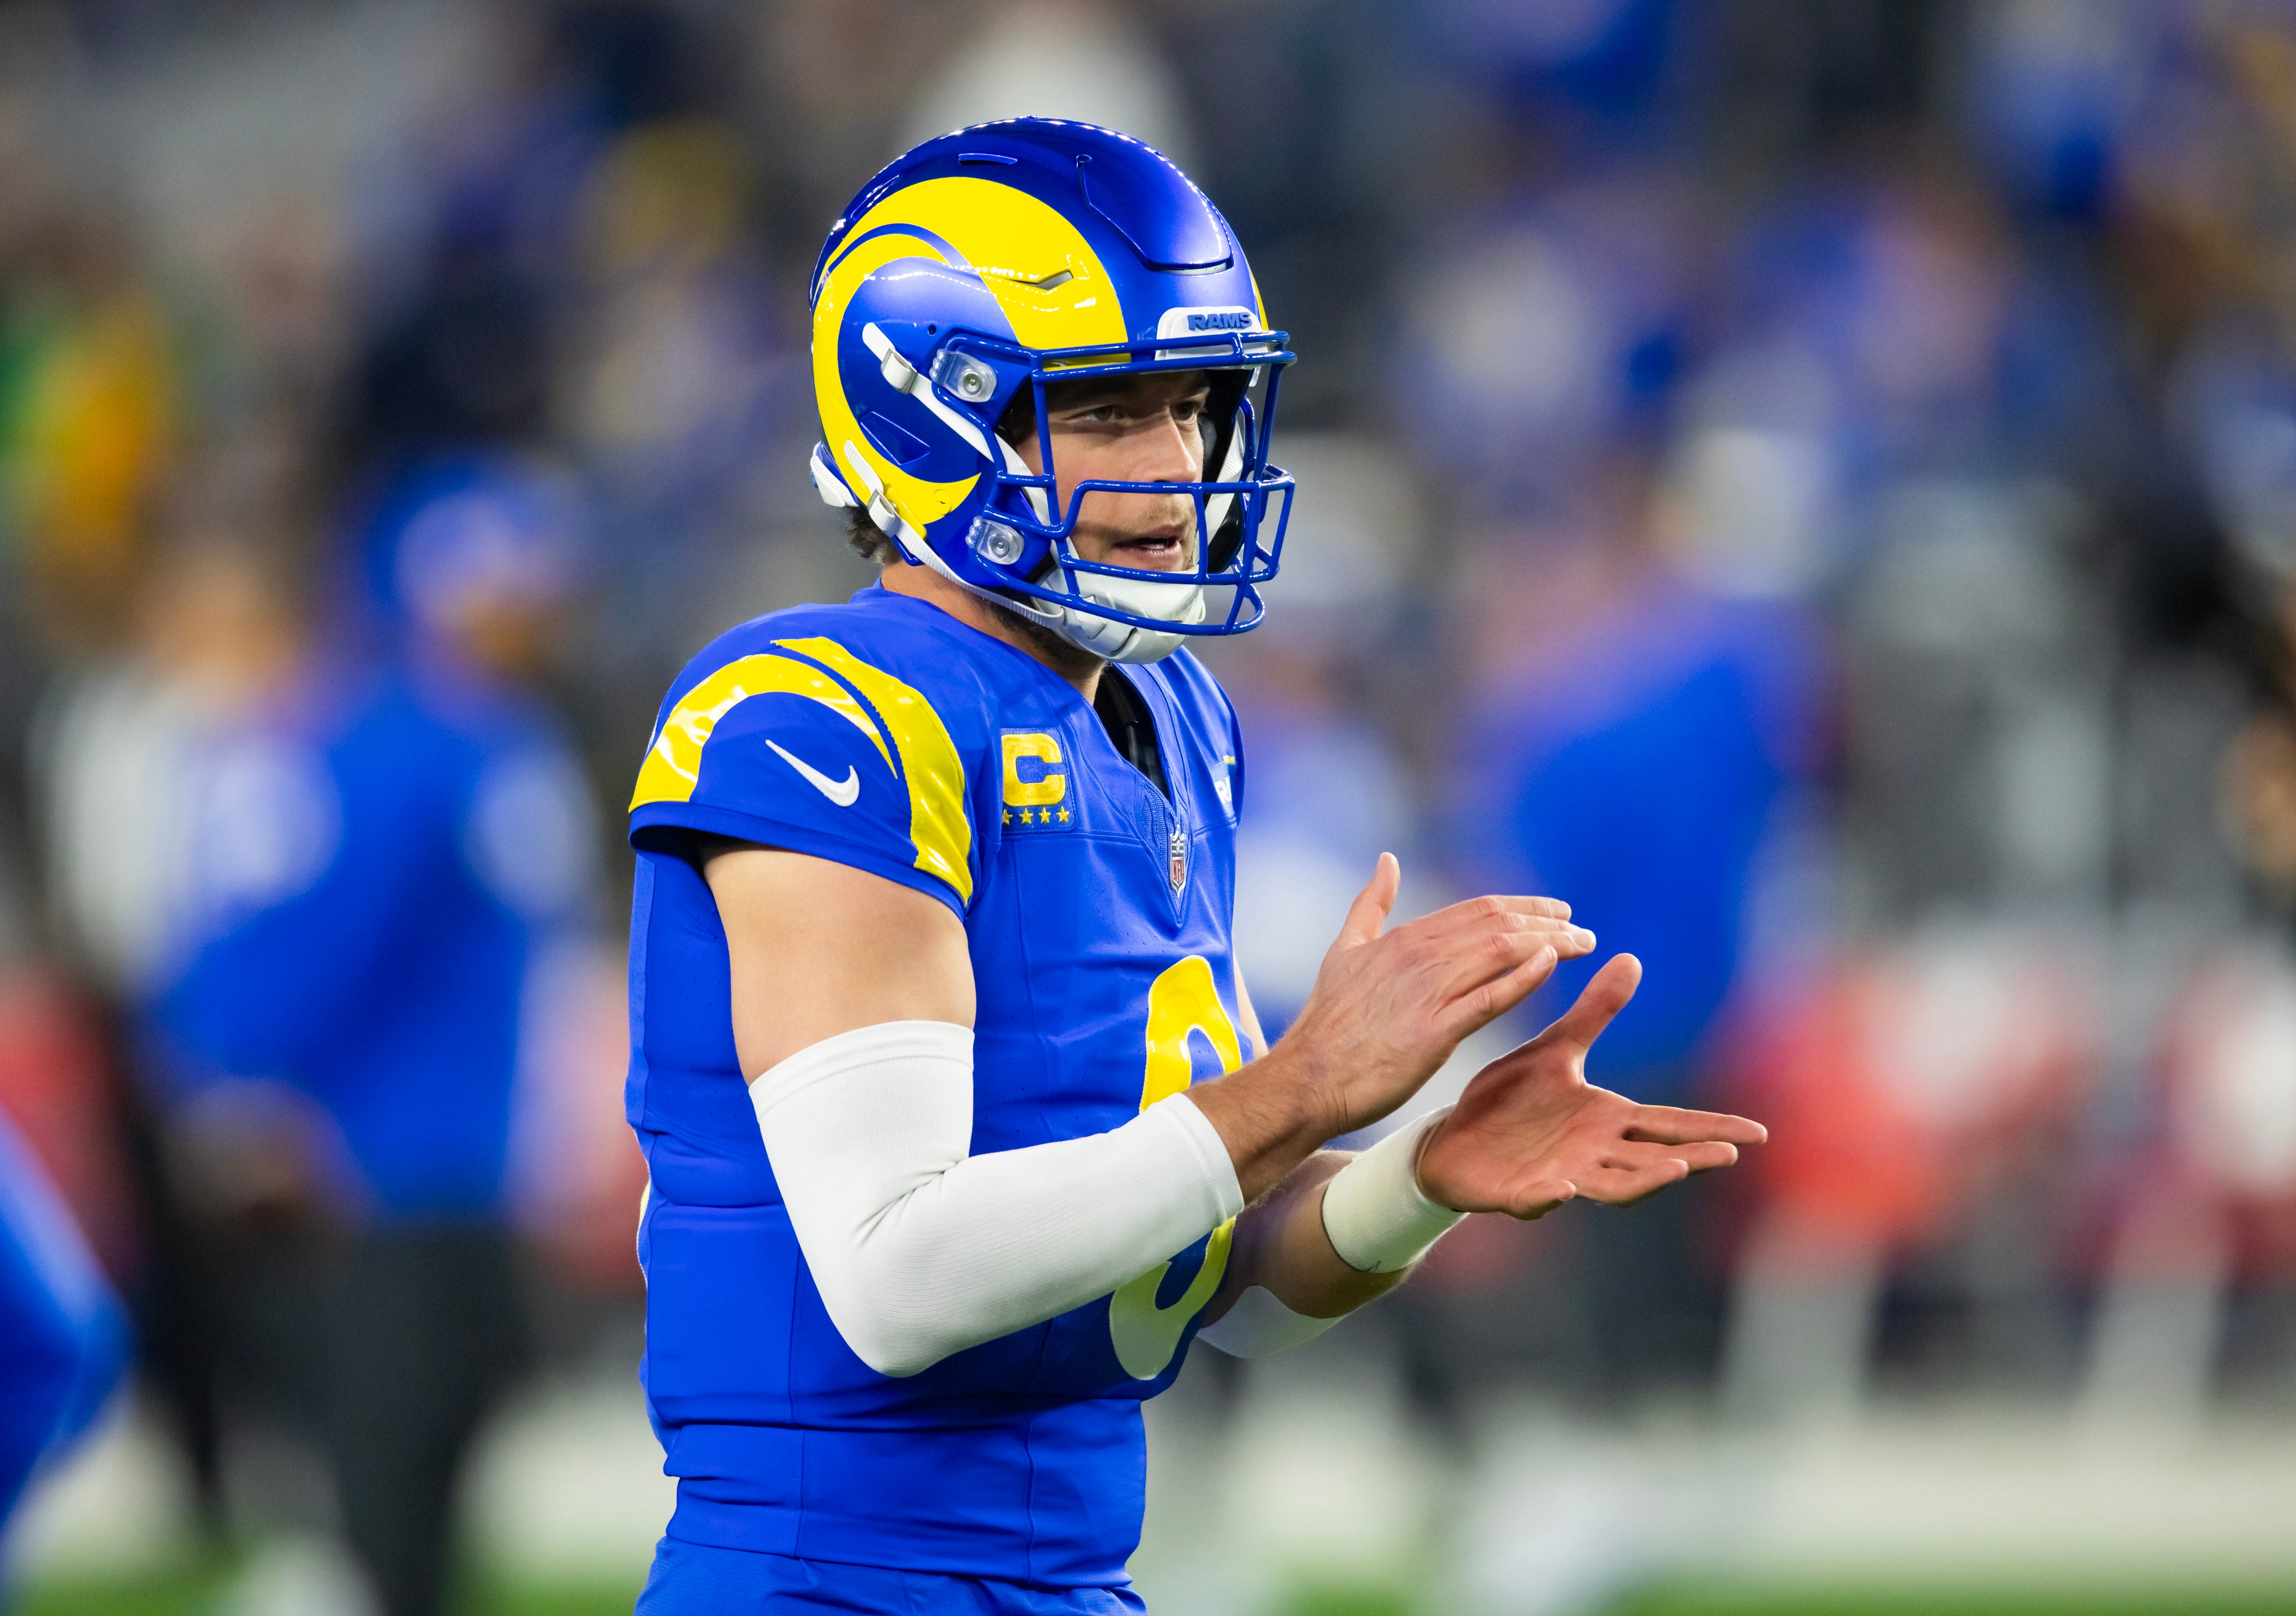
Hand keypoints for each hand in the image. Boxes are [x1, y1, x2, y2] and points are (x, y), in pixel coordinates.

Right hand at [1279, 854, 1595, 1137]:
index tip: (1558, 912)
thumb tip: (1387, 860)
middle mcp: (1420, 957)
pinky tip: (1549, 965)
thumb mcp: (1346, 950)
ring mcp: (1427, 993)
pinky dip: (1522, 977)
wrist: (1307, 1077)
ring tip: (1581, 946)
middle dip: (1547, 924)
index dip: (1524, 907)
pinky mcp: (1434, 1032)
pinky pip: (1488, 998)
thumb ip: (1370, 904)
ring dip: (1548, 945)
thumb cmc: (1327, 1021)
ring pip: (1501, 954)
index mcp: (1404, 938)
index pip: (1478, 910)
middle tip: (1582, 932)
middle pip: (1498, 926)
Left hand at [1416, 954, 1766, 1218]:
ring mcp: (1560, 1176)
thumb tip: (1631, 959)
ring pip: (1609, 1187)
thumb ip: (1594, 1013)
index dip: (1712, 1128)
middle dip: (1689, 1158)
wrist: (1451, 1138)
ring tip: (1673, 1171)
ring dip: (1641, 1182)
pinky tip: (1562, 1189)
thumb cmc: (1509, 1099)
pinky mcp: (1519, 1193)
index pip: (1669, 1123)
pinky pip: (1537, 1201)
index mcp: (1605, 1119)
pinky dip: (1550, 1199)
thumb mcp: (1555, 1050)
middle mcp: (1592, 1153)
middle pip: (1652, 1160)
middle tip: (1725, 1154)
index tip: (1757, 1133)